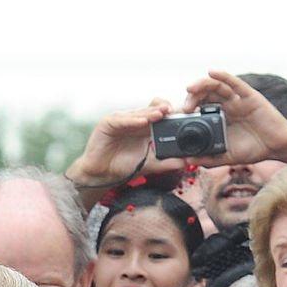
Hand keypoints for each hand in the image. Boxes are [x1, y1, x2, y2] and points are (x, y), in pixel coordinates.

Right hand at [65, 100, 183, 188]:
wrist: (101, 177)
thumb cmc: (122, 168)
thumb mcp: (149, 165)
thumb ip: (166, 163)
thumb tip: (185, 162)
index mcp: (145, 128)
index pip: (160, 115)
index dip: (171, 114)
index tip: (186, 116)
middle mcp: (134, 121)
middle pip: (151, 109)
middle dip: (164, 110)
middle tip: (176, 111)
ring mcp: (121, 120)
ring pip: (138, 113)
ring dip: (151, 113)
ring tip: (162, 113)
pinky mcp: (108, 123)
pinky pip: (122, 120)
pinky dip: (133, 120)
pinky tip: (143, 121)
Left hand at [182, 70, 286, 167]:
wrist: (276, 147)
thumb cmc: (253, 149)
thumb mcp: (227, 156)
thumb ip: (209, 158)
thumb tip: (188, 161)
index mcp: (220, 117)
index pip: (199, 108)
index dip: (188, 109)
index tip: (176, 118)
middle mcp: (226, 105)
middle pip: (205, 95)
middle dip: (192, 99)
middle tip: (184, 109)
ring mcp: (237, 99)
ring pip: (216, 86)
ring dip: (202, 85)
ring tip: (190, 89)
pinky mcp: (249, 95)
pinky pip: (234, 82)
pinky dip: (223, 76)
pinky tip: (212, 72)